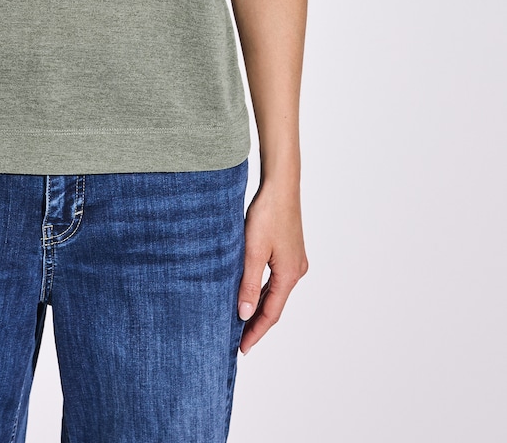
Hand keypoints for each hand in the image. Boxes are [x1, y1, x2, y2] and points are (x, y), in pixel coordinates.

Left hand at [237, 179, 308, 354]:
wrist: (281, 185)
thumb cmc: (267, 214)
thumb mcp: (253, 250)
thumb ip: (248, 283)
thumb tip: (244, 314)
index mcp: (289, 275)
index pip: (271, 314)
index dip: (255, 332)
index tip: (241, 349)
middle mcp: (296, 271)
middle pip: (274, 305)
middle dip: (256, 322)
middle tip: (237, 340)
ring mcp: (295, 261)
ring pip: (275, 292)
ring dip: (259, 305)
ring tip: (240, 320)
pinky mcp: (290, 251)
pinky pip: (275, 279)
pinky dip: (262, 289)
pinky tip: (249, 291)